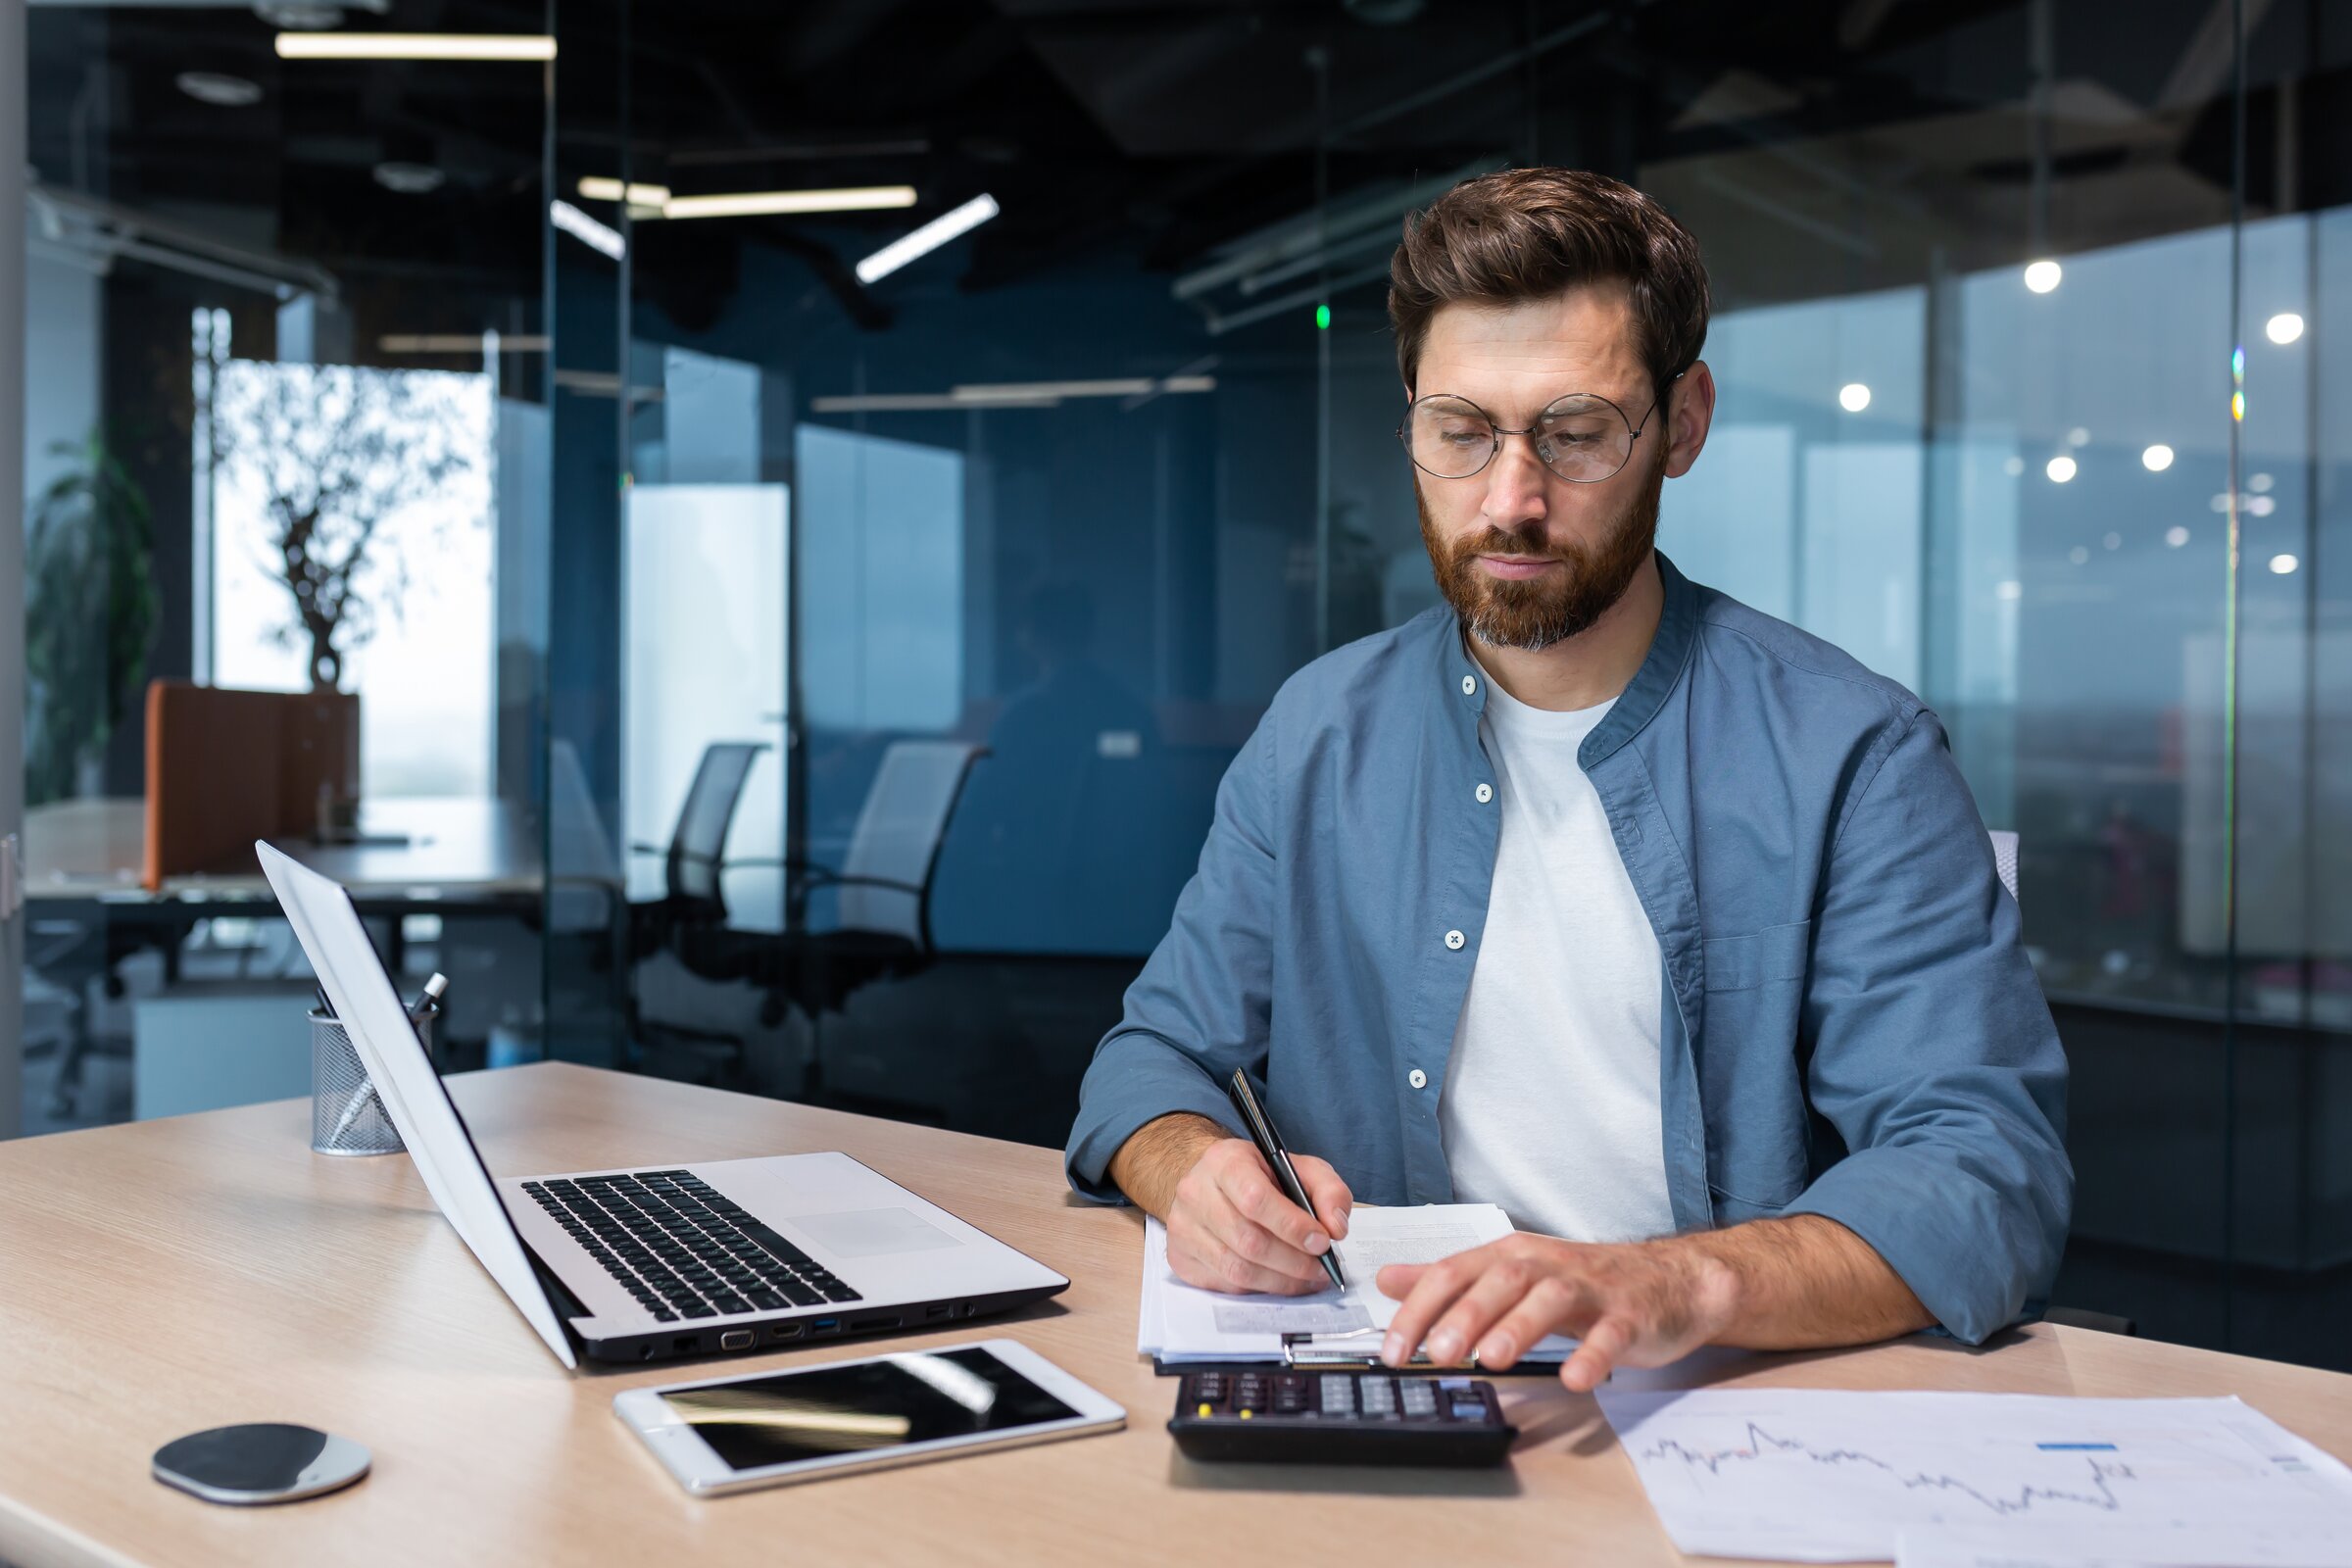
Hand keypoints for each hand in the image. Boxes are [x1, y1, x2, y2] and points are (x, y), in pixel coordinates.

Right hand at [1164, 1138, 1353, 1295]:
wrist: (1210, 1182)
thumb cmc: (1258, 1176)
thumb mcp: (1299, 1168)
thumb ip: (1328, 1190)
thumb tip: (1336, 1227)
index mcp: (1224, 1161)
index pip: (1255, 1199)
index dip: (1292, 1226)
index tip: (1322, 1241)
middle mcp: (1195, 1192)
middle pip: (1248, 1240)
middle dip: (1293, 1261)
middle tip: (1321, 1268)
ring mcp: (1183, 1227)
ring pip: (1236, 1269)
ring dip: (1280, 1281)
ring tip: (1307, 1279)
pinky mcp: (1180, 1257)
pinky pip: (1225, 1284)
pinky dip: (1259, 1288)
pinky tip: (1279, 1280)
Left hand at [1376, 1232, 1741, 1391]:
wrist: (1670, 1280)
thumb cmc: (1583, 1282)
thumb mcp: (1511, 1274)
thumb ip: (1451, 1280)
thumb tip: (1387, 1280)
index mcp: (1511, 1256)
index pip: (1454, 1273)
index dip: (1419, 1310)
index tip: (1392, 1351)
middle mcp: (1547, 1265)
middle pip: (1499, 1281)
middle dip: (1463, 1315)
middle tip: (1435, 1352)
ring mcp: (1591, 1289)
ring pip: (1551, 1298)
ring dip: (1519, 1326)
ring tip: (1491, 1359)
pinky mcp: (1629, 1315)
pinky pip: (1610, 1334)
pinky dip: (1592, 1355)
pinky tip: (1574, 1378)